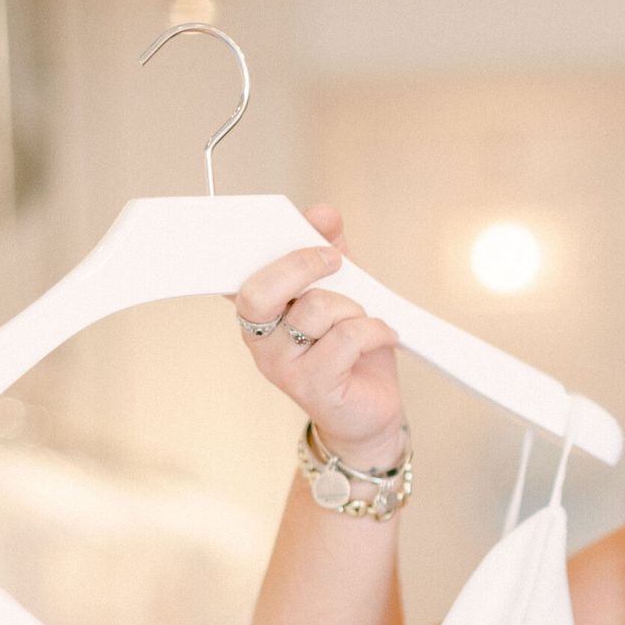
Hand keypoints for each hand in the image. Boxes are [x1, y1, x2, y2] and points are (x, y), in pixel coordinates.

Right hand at [230, 204, 405, 463]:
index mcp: (259, 312)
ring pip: (315, 310)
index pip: (240, 274)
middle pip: (262, 290)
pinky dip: (374, 329)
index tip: (300, 223)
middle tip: (335, 260)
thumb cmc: (351, 350)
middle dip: (302, 265)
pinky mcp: (313, 387)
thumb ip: (329, 250)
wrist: (369, 411)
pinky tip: (384, 335)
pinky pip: (346, 338)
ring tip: (364, 318)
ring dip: (352, 307)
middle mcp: (260, 339)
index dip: (263, 246)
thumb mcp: (343, 291)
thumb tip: (322, 213)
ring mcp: (282, 366)